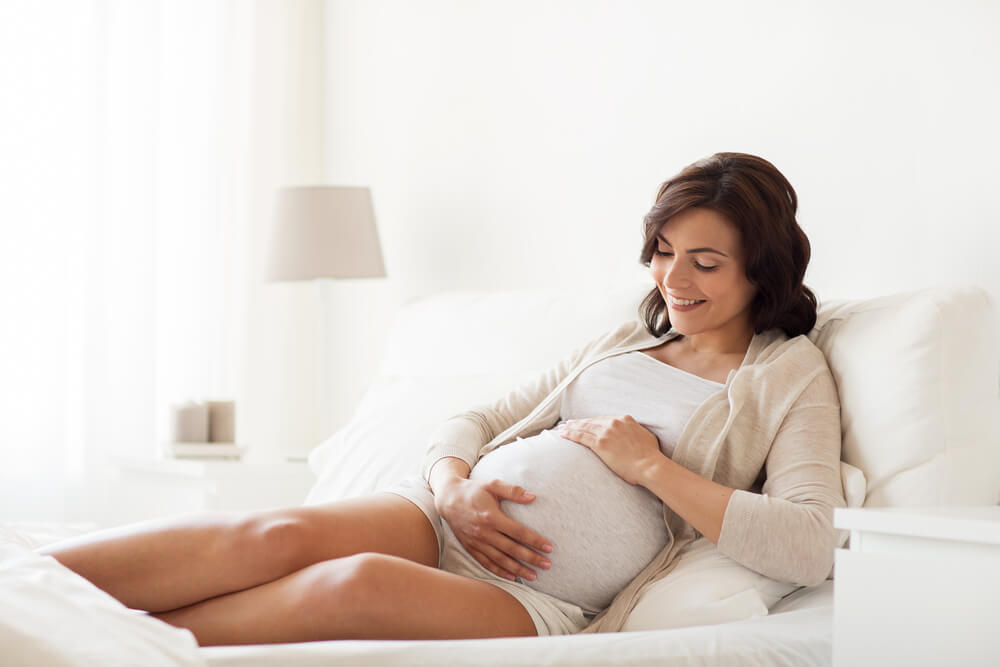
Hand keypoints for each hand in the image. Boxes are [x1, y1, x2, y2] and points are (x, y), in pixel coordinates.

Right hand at [433, 476, 553, 581]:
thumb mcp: (492, 484)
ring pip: (500, 560)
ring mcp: (476, 542)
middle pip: (512, 549)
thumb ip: (513, 490)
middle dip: (531, 558)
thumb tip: (533, 497)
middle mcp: (484, 532)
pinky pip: (486, 563)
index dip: (535, 541)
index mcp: (491, 517)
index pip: (518, 532)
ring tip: (533, 576)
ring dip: (518, 569)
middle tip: (547, 565)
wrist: (448, 498)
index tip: (549, 548)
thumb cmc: (473, 490)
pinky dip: (499, 571)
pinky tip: (512, 577)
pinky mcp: (470, 547)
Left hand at [555, 415, 663, 484]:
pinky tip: (563, 434)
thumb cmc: (650, 456)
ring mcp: (606, 432)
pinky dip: (570, 434)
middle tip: (568, 423)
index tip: (585, 422)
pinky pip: (581, 436)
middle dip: (579, 422)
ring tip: (562, 428)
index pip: (603, 419)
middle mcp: (614, 423)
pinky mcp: (600, 443)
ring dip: (571, 427)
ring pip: (584, 427)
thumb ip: (635, 432)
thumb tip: (633, 434)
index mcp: (625, 419)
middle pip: (591, 421)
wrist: (649, 465)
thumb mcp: (645, 436)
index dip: (592, 421)